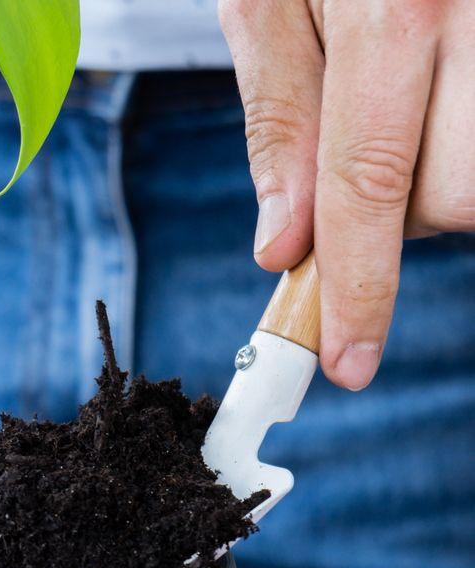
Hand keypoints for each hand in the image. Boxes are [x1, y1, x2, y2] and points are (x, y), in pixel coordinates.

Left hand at [219, 0, 474, 389]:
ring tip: (411, 110)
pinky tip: (445, 103)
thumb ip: (280, 118)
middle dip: (401, 217)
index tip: (342, 363)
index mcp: (394, 4)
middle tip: (371, 157)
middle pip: (458, 194)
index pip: (370, 184)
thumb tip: (283, 242)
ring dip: (444, 180)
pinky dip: (467, 143)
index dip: (358, 289)